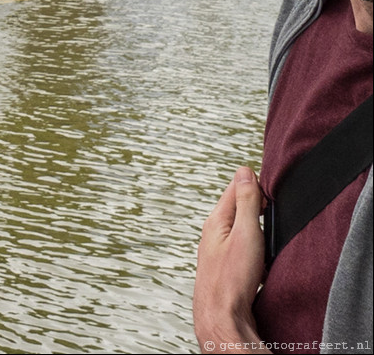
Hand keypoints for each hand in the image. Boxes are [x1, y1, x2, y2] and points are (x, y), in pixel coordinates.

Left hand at [193, 167, 267, 352]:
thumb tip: (244, 171)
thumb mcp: (245, 233)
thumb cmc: (232, 278)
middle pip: (236, 205)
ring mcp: (218, 248)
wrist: (222, 315)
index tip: (271, 183)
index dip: (254, 182)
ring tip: (268, 224)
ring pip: (240, 225)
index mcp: (216, 219)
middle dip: (256, 201)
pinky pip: (242, 243)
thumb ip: (246, 202)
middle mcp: (213, 231)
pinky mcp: (226, 263)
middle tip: (273, 203)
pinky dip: (254, 241)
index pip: (234, 188)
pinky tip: (261, 249)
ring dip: (255, 222)